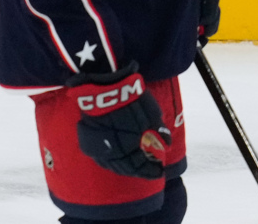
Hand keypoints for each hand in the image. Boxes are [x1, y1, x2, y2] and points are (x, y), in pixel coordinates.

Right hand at [68, 64, 169, 179]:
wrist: (104, 87)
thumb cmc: (132, 100)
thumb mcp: (153, 115)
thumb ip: (160, 133)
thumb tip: (166, 146)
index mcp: (131, 148)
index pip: (142, 167)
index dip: (152, 170)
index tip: (160, 170)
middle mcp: (114, 153)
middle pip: (127, 168)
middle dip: (140, 170)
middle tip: (149, 168)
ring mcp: (100, 148)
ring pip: (113, 165)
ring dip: (125, 167)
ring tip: (134, 165)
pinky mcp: (90, 141)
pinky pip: (101, 158)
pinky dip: (111, 162)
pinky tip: (117, 159)